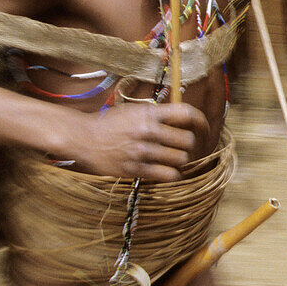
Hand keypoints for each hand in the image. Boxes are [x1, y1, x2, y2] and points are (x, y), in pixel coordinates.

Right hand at [64, 102, 207, 181]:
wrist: (82, 137)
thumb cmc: (110, 122)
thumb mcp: (134, 110)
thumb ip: (158, 113)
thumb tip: (185, 117)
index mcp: (149, 114)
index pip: (187, 113)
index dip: (201, 121)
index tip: (203, 127)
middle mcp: (147, 131)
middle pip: (188, 140)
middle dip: (189, 144)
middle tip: (183, 146)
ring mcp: (142, 152)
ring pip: (181, 159)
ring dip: (181, 160)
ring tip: (173, 158)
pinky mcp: (136, 169)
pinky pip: (168, 175)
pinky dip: (173, 174)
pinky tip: (168, 171)